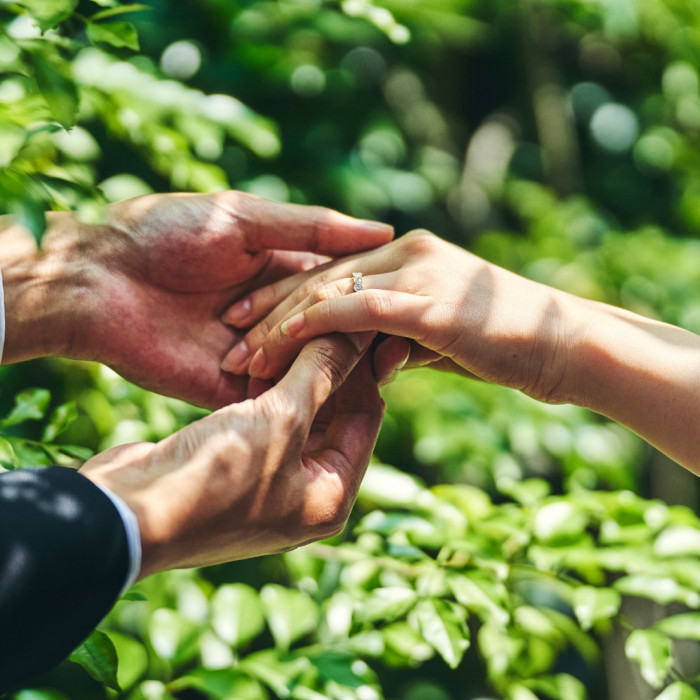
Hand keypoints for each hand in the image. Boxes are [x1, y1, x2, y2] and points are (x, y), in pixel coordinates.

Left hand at [0, 191, 392, 407]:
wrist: (97, 278)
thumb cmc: (166, 234)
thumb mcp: (245, 218)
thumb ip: (311, 229)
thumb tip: (382, 231)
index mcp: (276, 270)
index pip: (336, 289)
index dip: (369, 299)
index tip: (408, 308)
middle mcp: (269, 314)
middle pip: (326, 332)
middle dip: (359, 342)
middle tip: (403, 353)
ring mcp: (250, 352)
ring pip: (304, 367)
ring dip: (338, 372)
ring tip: (383, 379)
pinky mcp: (226, 387)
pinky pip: (272, 396)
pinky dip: (300, 397)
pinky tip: (338, 401)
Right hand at [81, 332, 382, 576]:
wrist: (128, 512)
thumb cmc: (216, 475)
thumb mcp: (281, 420)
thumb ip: (321, 373)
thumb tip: (358, 334)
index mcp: (331, 498)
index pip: (367, 417)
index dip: (362, 366)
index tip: (355, 322)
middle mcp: (305, 496)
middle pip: (334, 416)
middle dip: (327, 369)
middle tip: (323, 319)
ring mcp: (267, 484)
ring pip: (297, 415)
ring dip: (294, 375)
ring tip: (293, 329)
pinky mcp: (234, 468)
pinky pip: (264, 421)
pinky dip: (265, 390)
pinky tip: (260, 356)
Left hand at [220, 230, 577, 402]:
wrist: (565, 344)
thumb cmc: (509, 342)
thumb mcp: (443, 338)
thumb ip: (401, 339)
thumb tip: (371, 362)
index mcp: (405, 256)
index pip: (331, 276)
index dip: (285, 299)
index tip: (248, 327)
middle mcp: (403, 254)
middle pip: (318, 280)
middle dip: (270, 311)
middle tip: (230, 339)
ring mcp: (414, 272)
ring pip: (326, 293)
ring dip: (280, 325)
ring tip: (242, 356)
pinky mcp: (424, 301)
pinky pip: (352, 311)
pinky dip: (312, 328)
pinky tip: (279, 349)